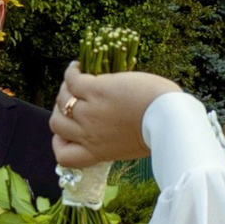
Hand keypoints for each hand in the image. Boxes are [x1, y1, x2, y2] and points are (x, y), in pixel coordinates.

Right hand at [53, 67, 178, 169]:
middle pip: (56, 124)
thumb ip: (115, 140)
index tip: (67, 134)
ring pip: (62, 100)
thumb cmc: (159, 131)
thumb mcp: (131, 145)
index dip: (60, 143)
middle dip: (61, 112)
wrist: (168, 119)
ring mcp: (90, 112)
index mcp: (98, 151)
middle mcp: (89, 134)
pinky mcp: (96, 90)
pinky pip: (72, 80)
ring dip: (66, 89)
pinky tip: (78, 66)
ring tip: (76, 79)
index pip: (64, 156)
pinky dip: (72, 72)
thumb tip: (114, 128)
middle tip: (73, 100)